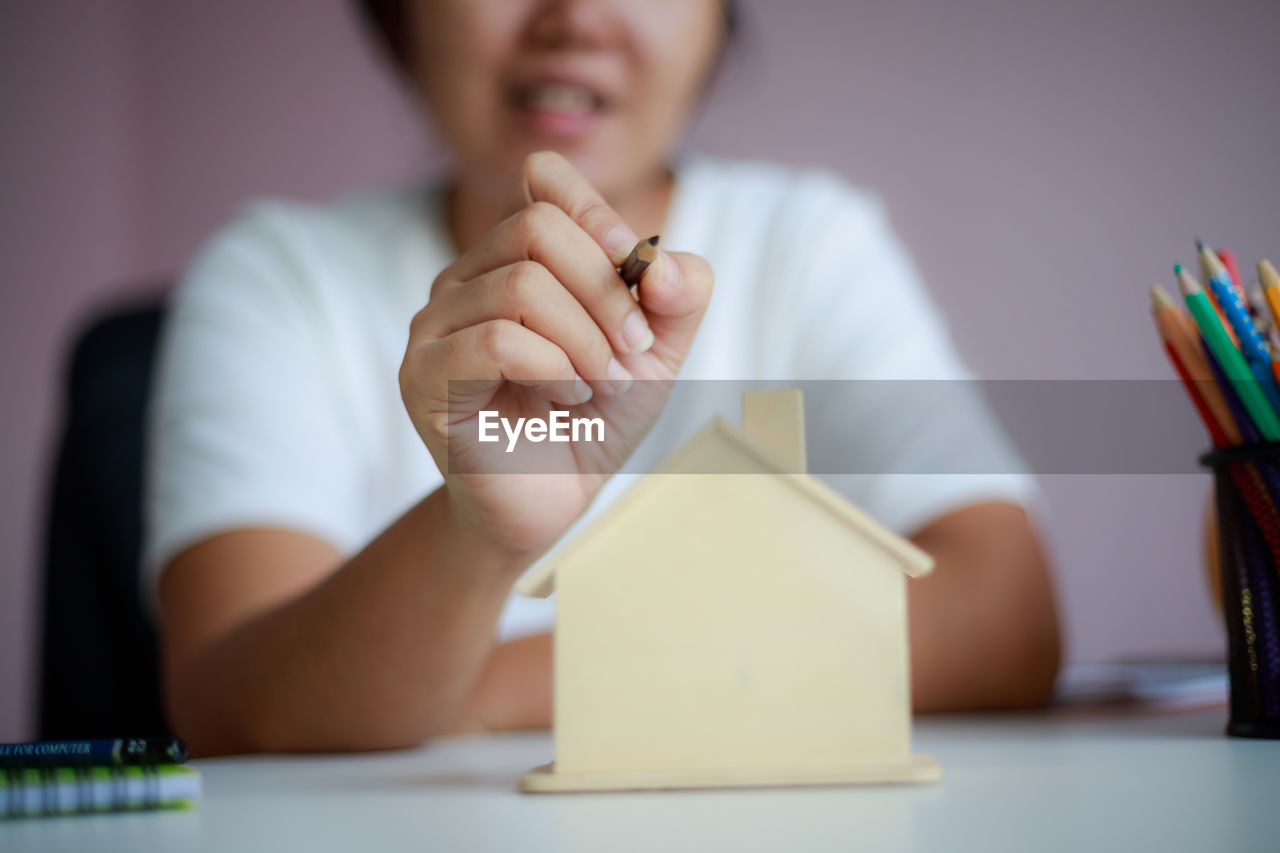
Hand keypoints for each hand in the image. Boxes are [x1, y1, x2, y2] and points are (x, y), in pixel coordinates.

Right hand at [400, 152, 713, 555]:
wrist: (550, 501)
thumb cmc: (593, 418)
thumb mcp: (656, 352)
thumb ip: (678, 298)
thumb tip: (664, 263)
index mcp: (515, 256)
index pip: (543, 179)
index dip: (601, 215)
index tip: (643, 280)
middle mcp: (466, 278)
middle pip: (538, 225)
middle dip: (606, 291)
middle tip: (633, 351)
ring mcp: (435, 324)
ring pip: (521, 285)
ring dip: (585, 341)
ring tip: (603, 385)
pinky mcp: (422, 376)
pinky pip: (497, 341)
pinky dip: (553, 370)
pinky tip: (568, 400)